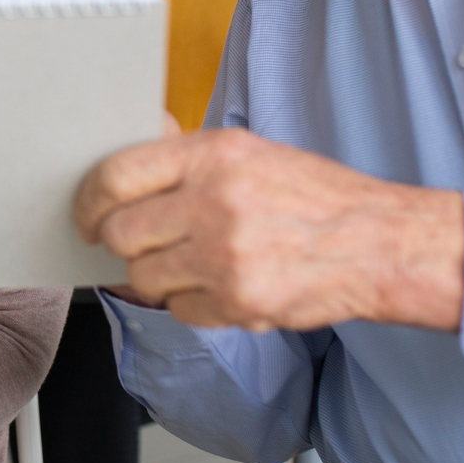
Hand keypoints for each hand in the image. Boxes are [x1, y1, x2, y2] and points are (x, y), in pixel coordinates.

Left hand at [74, 128, 463, 332]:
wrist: (376, 242)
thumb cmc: (311, 194)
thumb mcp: (248, 152)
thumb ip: (185, 158)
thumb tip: (118, 161)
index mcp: (214, 156)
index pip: (116, 175)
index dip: (89, 199)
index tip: (86, 214)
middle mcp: (215, 203)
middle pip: (122, 233)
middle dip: (120, 242)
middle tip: (133, 242)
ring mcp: (226, 257)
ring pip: (144, 277)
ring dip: (155, 275)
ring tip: (188, 262)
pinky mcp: (239, 303)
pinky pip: (179, 310)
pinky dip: (190, 302)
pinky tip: (219, 283)